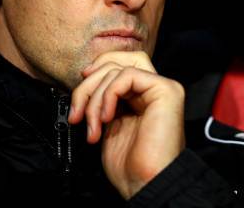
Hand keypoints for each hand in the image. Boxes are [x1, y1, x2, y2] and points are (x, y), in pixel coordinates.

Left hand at [68, 51, 185, 198]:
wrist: (146, 183)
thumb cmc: (131, 164)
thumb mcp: (110, 123)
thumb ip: (105, 99)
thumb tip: (87, 78)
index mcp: (144, 95)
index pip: (119, 64)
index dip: (96, 72)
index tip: (79, 96)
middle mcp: (155, 88)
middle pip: (117, 61)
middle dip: (89, 84)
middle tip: (77, 113)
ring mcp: (163, 87)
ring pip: (118, 68)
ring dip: (94, 97)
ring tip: (92, 125)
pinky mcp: (166, 90)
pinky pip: (127, 75)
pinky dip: (109, 94)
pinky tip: (107, 118)